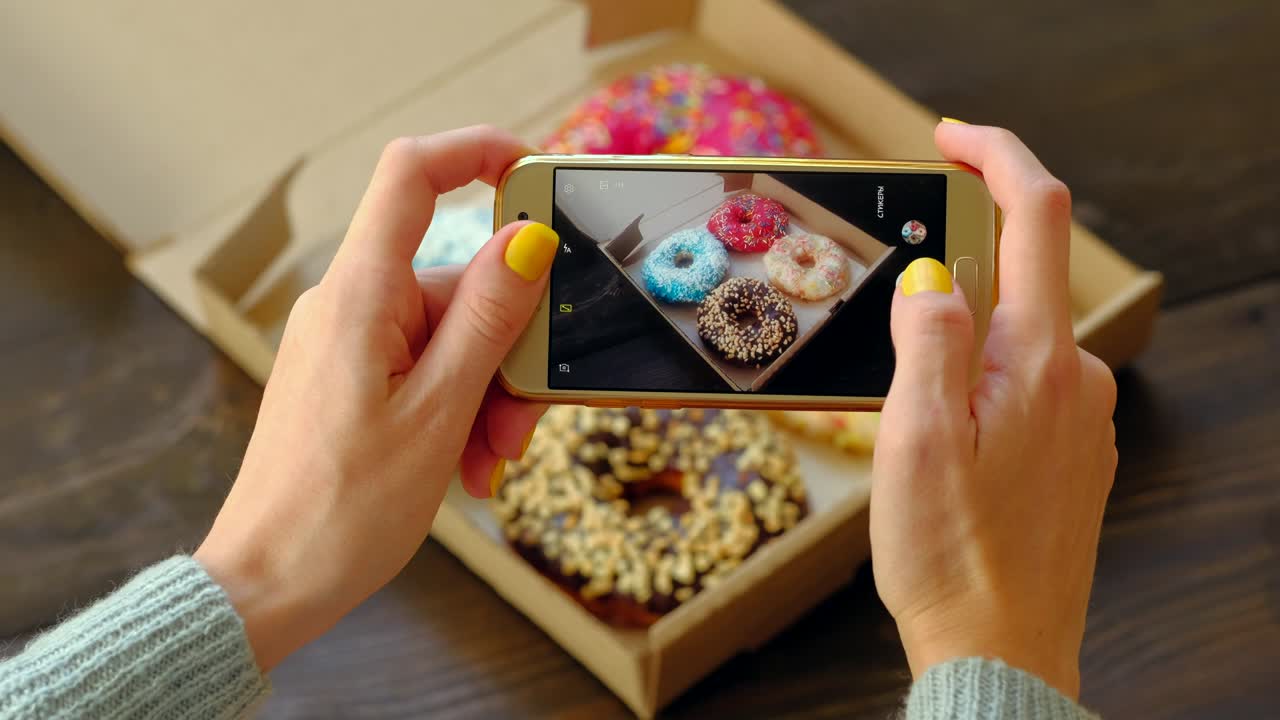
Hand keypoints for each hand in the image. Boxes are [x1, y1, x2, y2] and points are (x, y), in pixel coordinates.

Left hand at [194, 126, 559, 669]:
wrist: (270, 582)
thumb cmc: (343, 509)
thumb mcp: (441, 411)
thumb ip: (488, 318)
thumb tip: (527, 240)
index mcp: (361, 296)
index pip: (412, 177)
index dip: (475, 152)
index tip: (534, 171)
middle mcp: (348, 306)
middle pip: (454, 282)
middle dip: (507, 348)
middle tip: (519, 424)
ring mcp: (347, 343)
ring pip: (449, 335)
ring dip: (486, 393)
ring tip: (487, 463)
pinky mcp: (349, 378)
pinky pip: (423, 367)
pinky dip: (457, 408)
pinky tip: (465, 464)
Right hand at [870, 122, 1116, 697]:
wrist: (1000, 652)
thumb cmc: (949, 555)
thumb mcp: (913, 439)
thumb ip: (927, 339)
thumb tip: (928, 274)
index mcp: (1037, 361)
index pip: (1035, 216)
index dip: (994, 155)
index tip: (948, 138)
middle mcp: (1076, 378)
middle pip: (1019, 277)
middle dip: (950, 277)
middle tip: (885, 333)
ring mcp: (1082, 417)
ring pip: (1015, 339)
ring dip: (957, 347)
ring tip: (904, 424)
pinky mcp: (1074, 450)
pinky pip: (1024, 385)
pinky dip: (977, 386)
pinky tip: (943, 449)